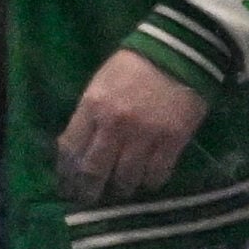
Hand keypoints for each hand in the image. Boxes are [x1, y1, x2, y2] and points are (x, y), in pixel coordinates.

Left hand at [55, 49, 209, 203]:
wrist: (182, 49)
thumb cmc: (136, 65)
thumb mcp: (100, 83)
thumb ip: (87, 114)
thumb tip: (74, 147)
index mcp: (92, 107)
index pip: (70, 149)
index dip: (66, 172)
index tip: (67, 184)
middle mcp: (115, 125)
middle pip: (94, 170)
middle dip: (88, 190)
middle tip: (88, 199)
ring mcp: (145, 134)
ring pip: (126, 177)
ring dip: (121, 189)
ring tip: (120, 191)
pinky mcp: (174, 139)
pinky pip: (158, 173)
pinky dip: (151, 182)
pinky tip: (148, 182)